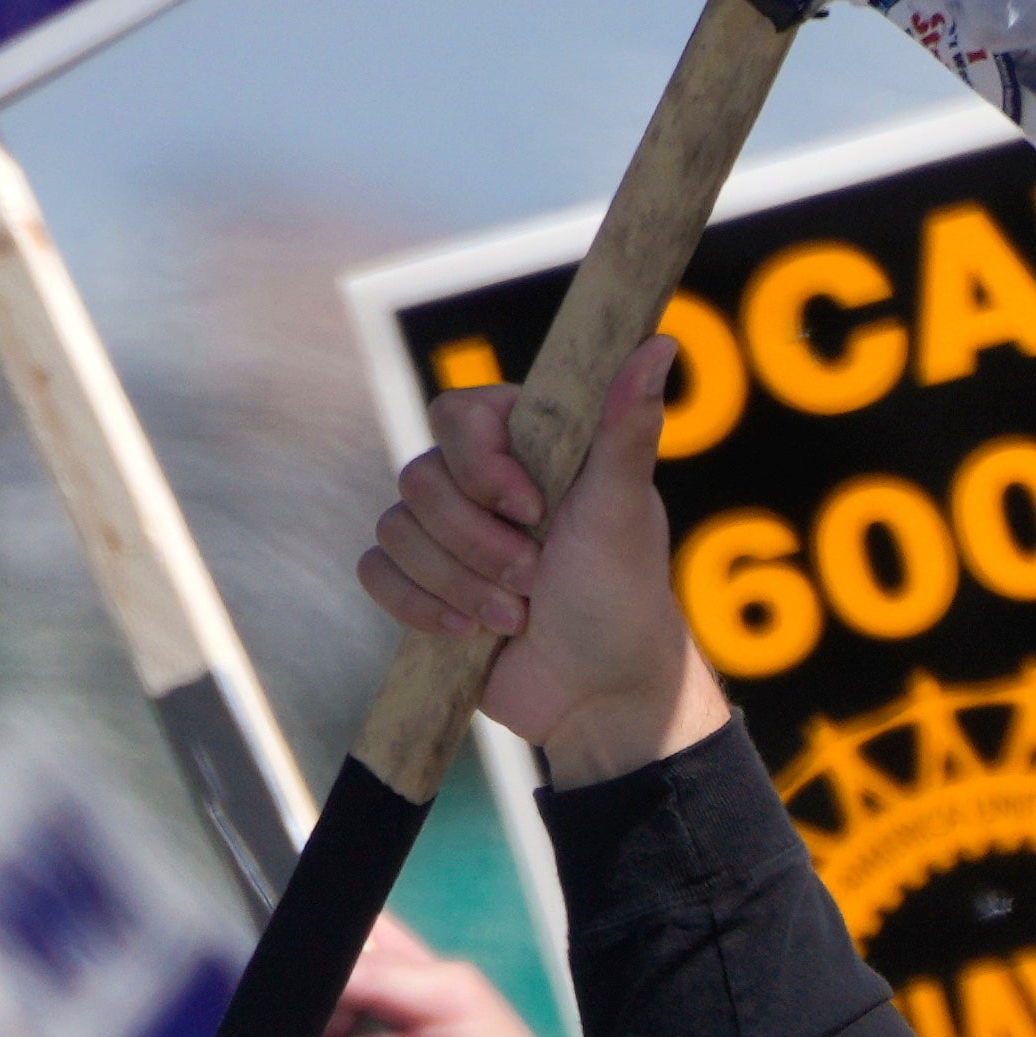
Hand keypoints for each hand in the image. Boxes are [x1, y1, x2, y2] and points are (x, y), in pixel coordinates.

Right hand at [364, 343, 714, 781]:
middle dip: (476, 541)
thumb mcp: (622, 510)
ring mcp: (448, 533)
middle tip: (534, 577)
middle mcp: (482, 482)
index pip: (456, 413)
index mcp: (529, 448)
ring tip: (516, 615)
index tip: (531, 508)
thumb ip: (626, 428)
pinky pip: (376, 571)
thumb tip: (659, 342)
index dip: (480, 463)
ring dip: (458, 582)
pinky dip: (418, 605)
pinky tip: (468, 633)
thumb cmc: (621, 596)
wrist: (598, 694)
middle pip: (419, 477)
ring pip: (395, 528)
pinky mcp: (423, 583)